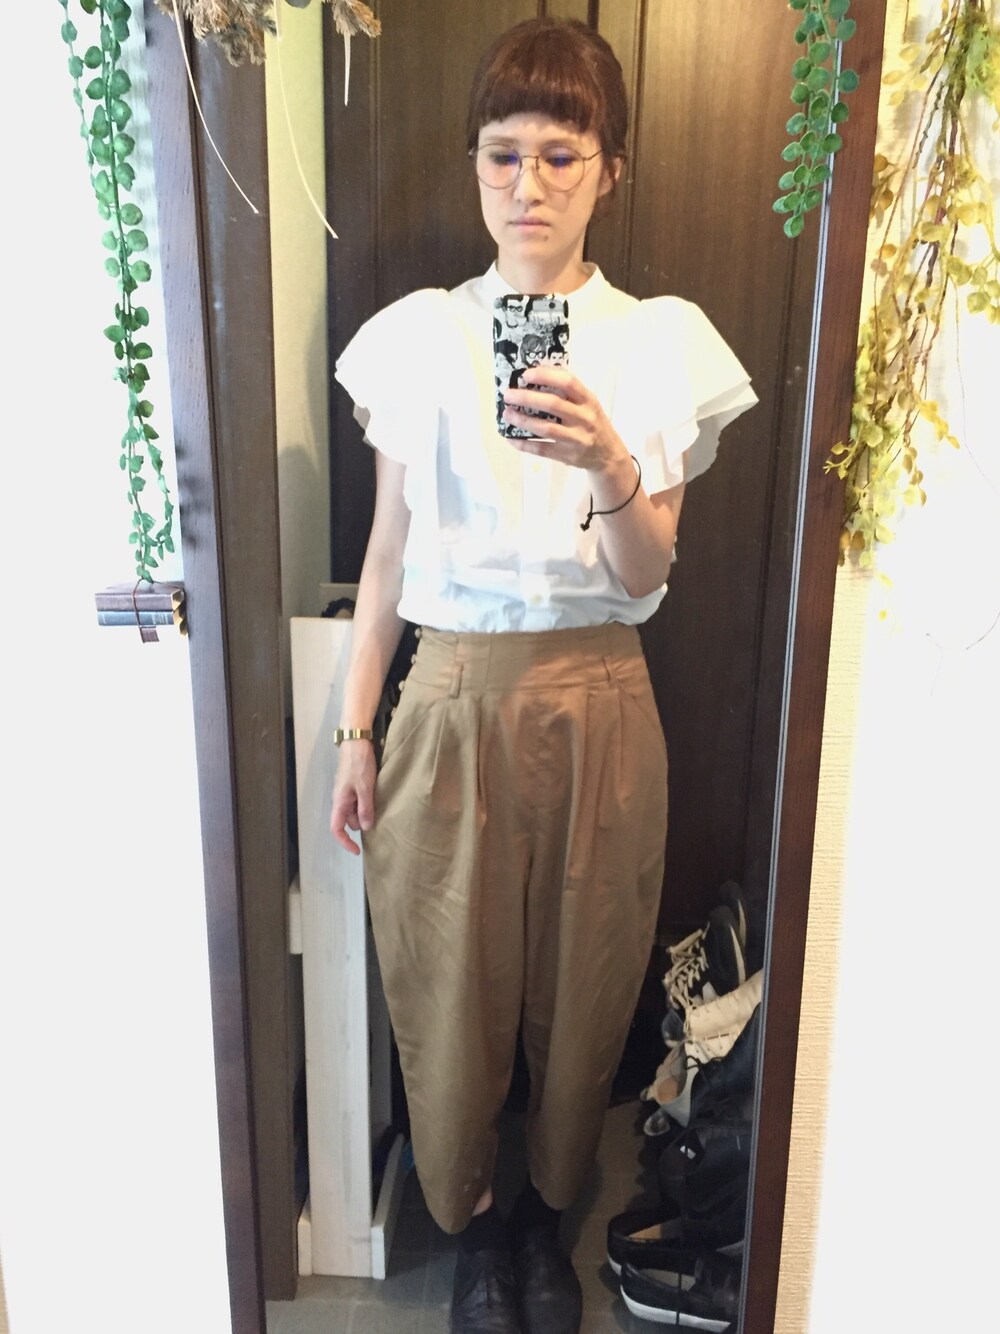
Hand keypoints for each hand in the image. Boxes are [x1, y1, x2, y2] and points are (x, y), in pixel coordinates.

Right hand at [329, 740, 376, 854]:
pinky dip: (367, 803)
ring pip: (355, 810)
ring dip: (366, 812)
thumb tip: (365, 828)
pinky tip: (379, 797)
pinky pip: (359, 800)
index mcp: (339, 802)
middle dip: (361, 824)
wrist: (356, 740)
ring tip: (381, 806)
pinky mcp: (352, 784)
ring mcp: (346, 791)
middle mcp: (340, 799)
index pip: (336, 829)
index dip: (345, 843)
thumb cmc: (359, 763)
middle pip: (348, 820)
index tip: (358, 850)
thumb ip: (365, 808)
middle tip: (380, 820)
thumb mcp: (365, 788)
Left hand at [501, 364, 627, 474]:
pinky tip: (512, 438)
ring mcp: (576, 439)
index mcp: (589, 400)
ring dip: (522, 420)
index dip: (546, 376)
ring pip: (545, 428)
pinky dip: (524, 444)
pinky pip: (542, 449)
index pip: (568, 382)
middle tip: (508, 395)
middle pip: (552, 404)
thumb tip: (537, 377)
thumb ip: (569, 393)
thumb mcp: (589, 404)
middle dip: (526, 398)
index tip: (526, 375)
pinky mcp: (567, 456)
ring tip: (507, 414)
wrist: (609, 455)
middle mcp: (584, 418)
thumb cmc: (593, 423)